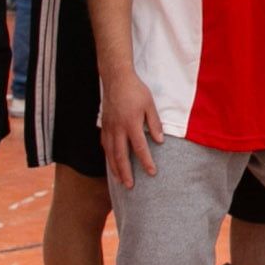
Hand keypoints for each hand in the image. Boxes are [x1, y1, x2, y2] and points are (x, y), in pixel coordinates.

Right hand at [99, 67, 164, 186]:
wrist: (116, 79)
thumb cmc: (135, 91)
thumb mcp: (150, 105)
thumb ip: (155, 123)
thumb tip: (160, 141)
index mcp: (131, 123)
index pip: (139, 147)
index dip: (146, 161)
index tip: (152, 173)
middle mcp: (118, 128)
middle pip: (121, 155)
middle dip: (126, 172)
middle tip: (130, 186)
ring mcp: (109, 127)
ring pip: (110, 153)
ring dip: (114, 168)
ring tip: (120, 180)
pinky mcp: (104, 125)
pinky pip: (105, 145)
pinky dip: (108, 157)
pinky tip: (111, 164)